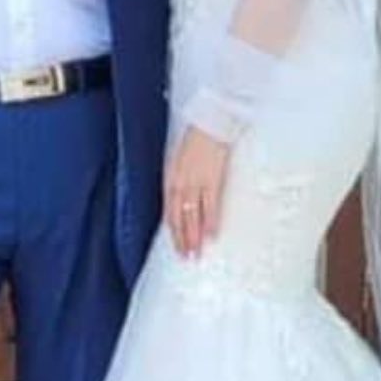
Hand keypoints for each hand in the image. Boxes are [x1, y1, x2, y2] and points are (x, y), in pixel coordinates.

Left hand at [165, 126, 229, 257]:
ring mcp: (195, 182)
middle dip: (182, 239)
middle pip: (178, 217)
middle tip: (186, 256)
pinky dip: (210, 222)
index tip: (176, 246)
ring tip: (197, 253)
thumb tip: (181, 200)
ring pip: (192, 215)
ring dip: (194, 236)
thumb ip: (178, 180)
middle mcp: (180, 183)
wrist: (209, 123)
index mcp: (170, 178)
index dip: (172, 231)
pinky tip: (212, 235)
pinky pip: (210, 206)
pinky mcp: (212, 179)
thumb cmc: (195, 140)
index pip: (168, 211)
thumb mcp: (179, 160)